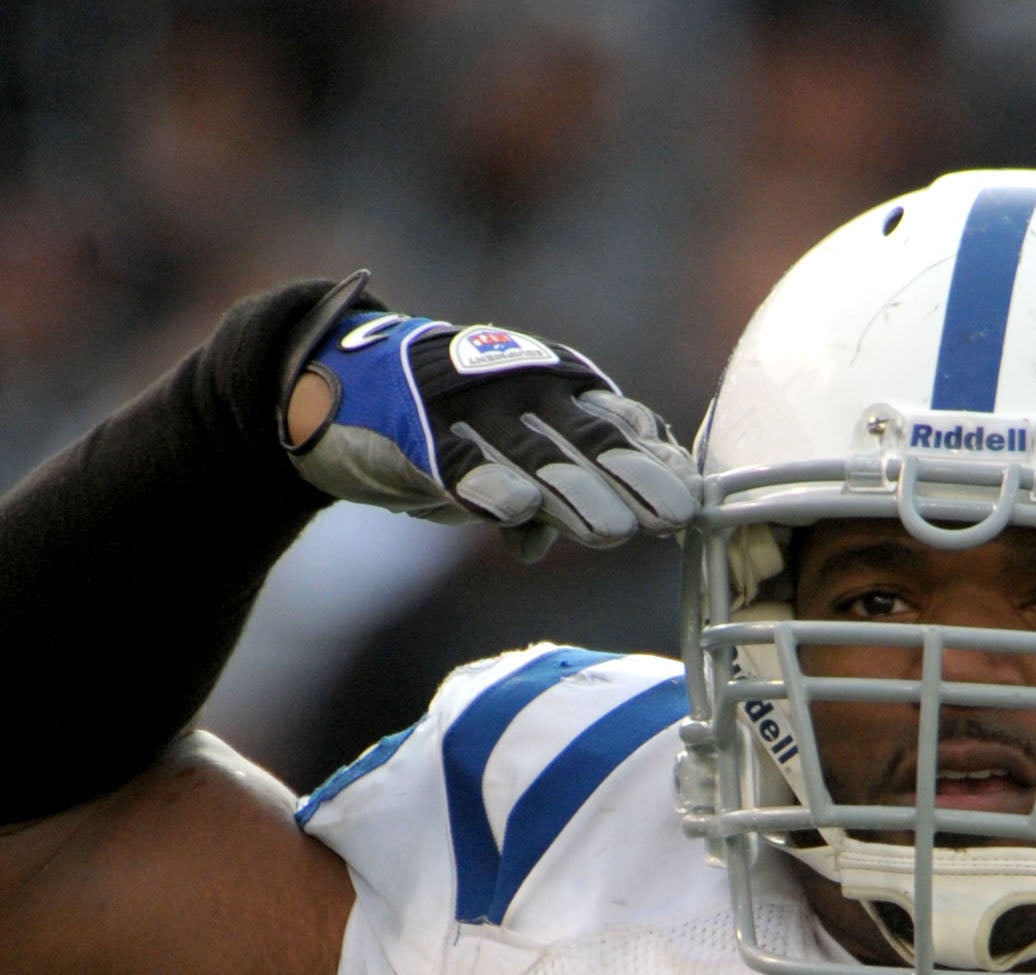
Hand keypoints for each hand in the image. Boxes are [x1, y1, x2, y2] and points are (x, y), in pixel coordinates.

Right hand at [279, 272, 698, 557]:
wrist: (339, 382)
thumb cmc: (450, 425)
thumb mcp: (520, 451)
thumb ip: (572, 484)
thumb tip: (618, 530)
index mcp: (557, 390)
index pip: (623, 425)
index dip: (659, 463)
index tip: (695, 504)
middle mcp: (521, 394)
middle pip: (589, 441)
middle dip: (634, 480)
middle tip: (673, 518)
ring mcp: (468, 412)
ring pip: (532, 457)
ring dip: (575, 493)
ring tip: (611, 532)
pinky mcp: (414, 437)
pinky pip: (454, 465)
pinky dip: (484, 487)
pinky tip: (514, 514)